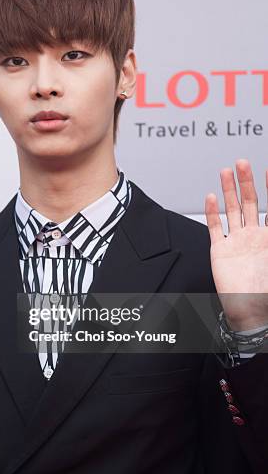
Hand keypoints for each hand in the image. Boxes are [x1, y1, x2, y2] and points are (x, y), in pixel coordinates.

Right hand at [205, 159, 267, 330]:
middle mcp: (254, 236)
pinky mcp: (220, 249)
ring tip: (226, 172)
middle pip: (250, 202)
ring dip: (229, 190)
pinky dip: (212, 211)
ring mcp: (236, 241)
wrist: (248, 309)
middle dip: (247, 182)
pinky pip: (215, 226)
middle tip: (243, 163)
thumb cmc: (266, 288)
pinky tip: (210, 198)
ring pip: (232, 209)